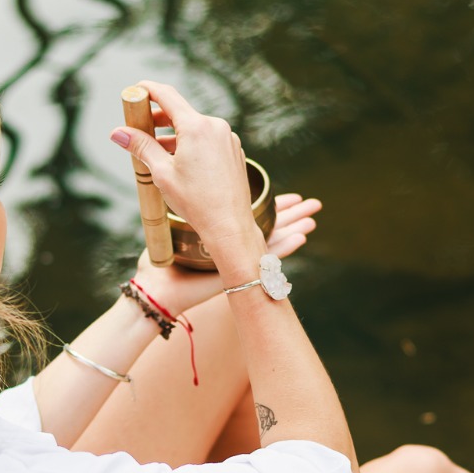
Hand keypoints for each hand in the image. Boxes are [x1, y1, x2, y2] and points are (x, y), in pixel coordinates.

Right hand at [111, 82, 259, 264]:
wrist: (229, 226)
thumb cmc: (196, 202)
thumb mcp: (161, 173)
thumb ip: (141, 147)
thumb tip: (117, 132)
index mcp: (197, 127)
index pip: (167, 95)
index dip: (148, 90)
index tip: (135, 90)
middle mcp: (215, 126)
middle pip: (181, 112)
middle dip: (158, 118)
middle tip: (139, 126)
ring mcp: (227, 138)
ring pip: (195, 128)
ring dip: (174, 135)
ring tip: (156, 151)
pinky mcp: (234, 151)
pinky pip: (208, 140)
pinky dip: (192, 144)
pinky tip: (181, 162)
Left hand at [132, 192, 322, 316]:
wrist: (159, 290)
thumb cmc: (161, 266)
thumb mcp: (169, 229)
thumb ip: (176, 208)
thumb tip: (169, 182)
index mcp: (222, 236)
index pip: (251, 215)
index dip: (269, 203)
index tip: (286, 192)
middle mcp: (234, 247)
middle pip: (269, 225)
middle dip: (291, 213)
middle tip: (311, 202)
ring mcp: (239, 260)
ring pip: (273, 238)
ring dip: (294, 226)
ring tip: (314, 216)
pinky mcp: (238, 271)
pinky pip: (266, 257)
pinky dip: (284, 247)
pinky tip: (302, 237)